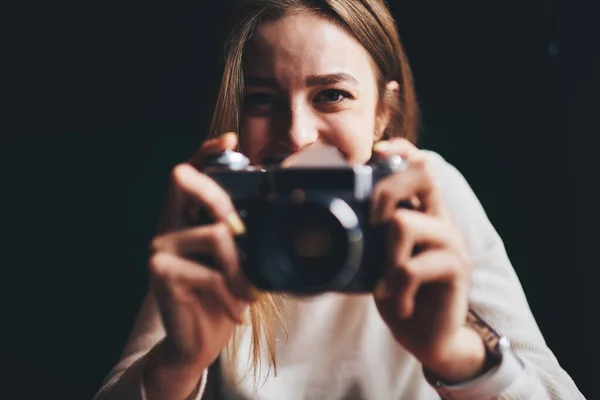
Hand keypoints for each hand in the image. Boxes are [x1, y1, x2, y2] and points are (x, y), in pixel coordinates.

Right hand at [144, 133, 257, 398]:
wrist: (197, 339)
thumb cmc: (221, 296)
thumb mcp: (238, 263)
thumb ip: (245, 237)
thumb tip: (277, 216)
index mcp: (188, 217)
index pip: (192, 173)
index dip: (208, 152)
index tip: (230, 137)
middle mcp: (169, 224)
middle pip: (185, 181)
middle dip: (221, 196)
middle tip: (242, 230)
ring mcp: (160, 246)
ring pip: (214, 234)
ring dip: (241, 268)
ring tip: (249, 293)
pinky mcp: (160, 272)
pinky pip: (209, 272)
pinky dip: (230, 294)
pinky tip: (236, 311)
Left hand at [371, 138, 486, 382]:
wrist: (426, 335)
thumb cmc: (397, 291)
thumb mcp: (374, 262)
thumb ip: (362, 241)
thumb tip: (311, 234)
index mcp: (420, 211)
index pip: (418, 165)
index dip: (400, 150)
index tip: (376, 151)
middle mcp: (439, 218)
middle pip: (422, 173)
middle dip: (385, 190)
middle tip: (371, 223)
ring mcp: (450, 242)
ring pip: (405, 222)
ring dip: (384, 256)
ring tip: (384, 283)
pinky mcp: (456, 268)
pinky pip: (413, 266)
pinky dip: (396, 287)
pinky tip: (397, 302)